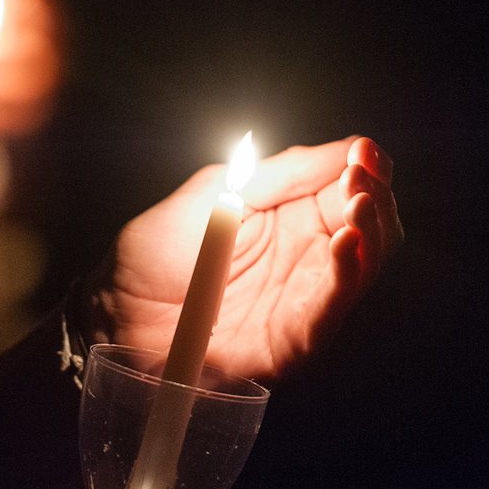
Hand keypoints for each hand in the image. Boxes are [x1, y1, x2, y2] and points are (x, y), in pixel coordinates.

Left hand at [83, 136, 401, 380]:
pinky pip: (330, 310)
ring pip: (361, 267)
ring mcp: (302, 302)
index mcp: (290, 219)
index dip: (364, 170)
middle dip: (374, 197)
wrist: (115, 313)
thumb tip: (347, 147)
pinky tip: (345, 242)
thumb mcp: (218, 194)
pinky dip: (345, 275)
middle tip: (362, 176)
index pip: (348, 192)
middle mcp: (306, 260)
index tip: (363, 152)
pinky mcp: (291, 342)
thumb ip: (278, 174)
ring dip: (370, 231)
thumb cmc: (156, 254)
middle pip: (369, 229)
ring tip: (358, 202)